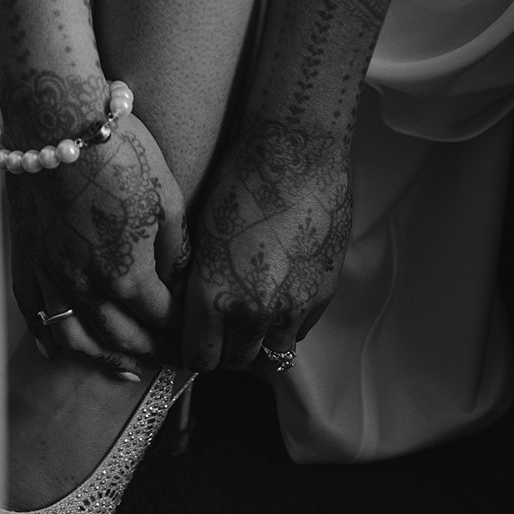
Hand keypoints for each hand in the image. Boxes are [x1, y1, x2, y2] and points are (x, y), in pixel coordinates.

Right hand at [6, 112, 189, 370]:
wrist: (56, 118)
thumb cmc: (119, 149)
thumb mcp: (166, 195)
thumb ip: (175, 248)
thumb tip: (179, 278)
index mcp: (127, 273)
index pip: (162, 320)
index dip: (184, 334)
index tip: (199, 341)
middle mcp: (85, 284)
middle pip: (122, 337)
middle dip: (151, 354)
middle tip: (173, 361)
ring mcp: (50, 273)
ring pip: (75, 337)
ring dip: (103, 358)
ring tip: (126, 368)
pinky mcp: (26, 255)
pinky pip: (32, 309)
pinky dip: (45, 337)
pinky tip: (55, 350)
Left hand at [182, 112, 352, 371]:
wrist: (296, 153)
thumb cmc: (238, 178)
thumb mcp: (198, 231)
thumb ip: (196, 281)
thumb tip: (190, 308)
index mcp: (212, 294)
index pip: (199, 358)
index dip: (194, 351)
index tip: (194, 339)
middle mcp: (253, 310)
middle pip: (236, 361)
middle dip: (225, 350)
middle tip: (221, 329)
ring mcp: (293, 305)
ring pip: (273, 353)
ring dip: (260, 341)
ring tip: (251, 314)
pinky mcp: (323, 293)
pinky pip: (301, 329)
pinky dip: (288, 322)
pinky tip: (279, 294)